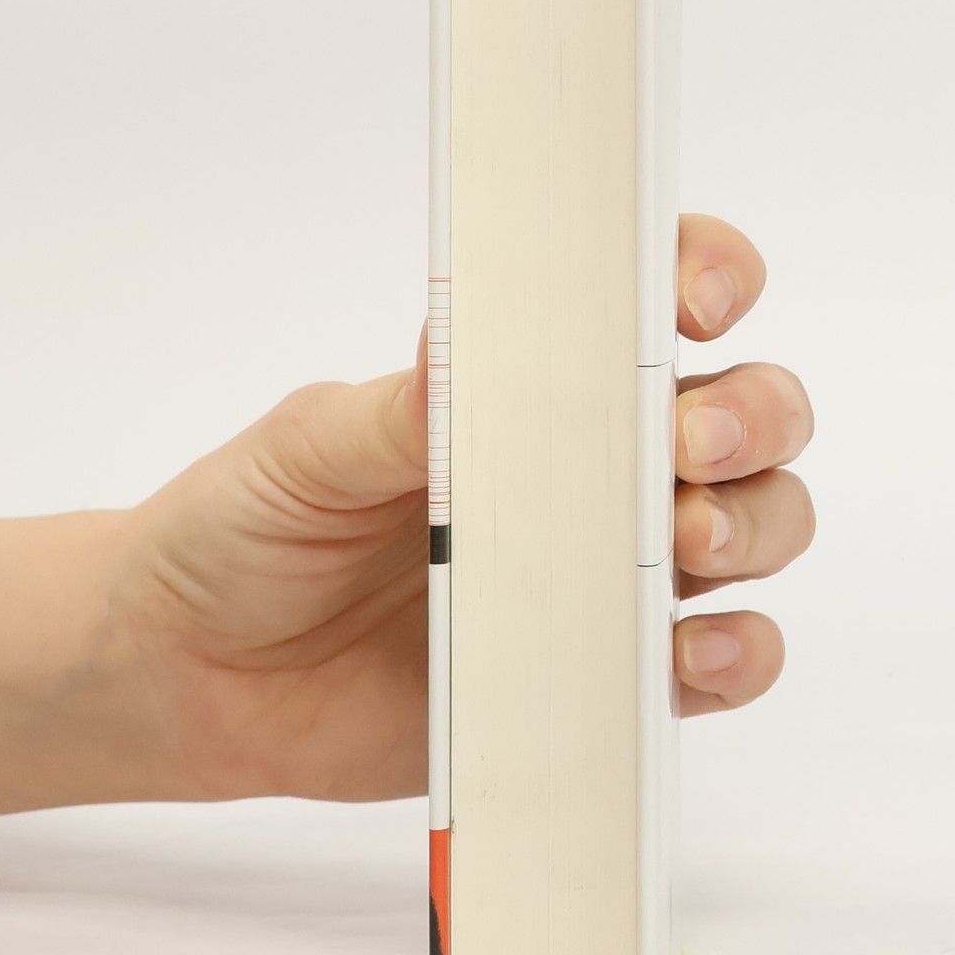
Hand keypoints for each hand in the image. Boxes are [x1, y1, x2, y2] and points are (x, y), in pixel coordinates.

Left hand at [123, 215, 815, 801]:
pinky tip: (697, 647)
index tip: (695, 303)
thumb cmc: (247, 529)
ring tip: (689, 541)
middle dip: (752, 414)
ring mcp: (609, 574)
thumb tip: (464, 342)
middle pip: (748, 416)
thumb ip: (399, 408)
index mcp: (531, 384)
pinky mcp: (603, 677)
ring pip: (758, 526)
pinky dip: (738, 654)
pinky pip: (716, 664)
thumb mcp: (306, 449)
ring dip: (756, 523)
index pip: (655, 303)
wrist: (197, 676)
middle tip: (691, 443)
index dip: (708, 277)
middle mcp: (595, 469)